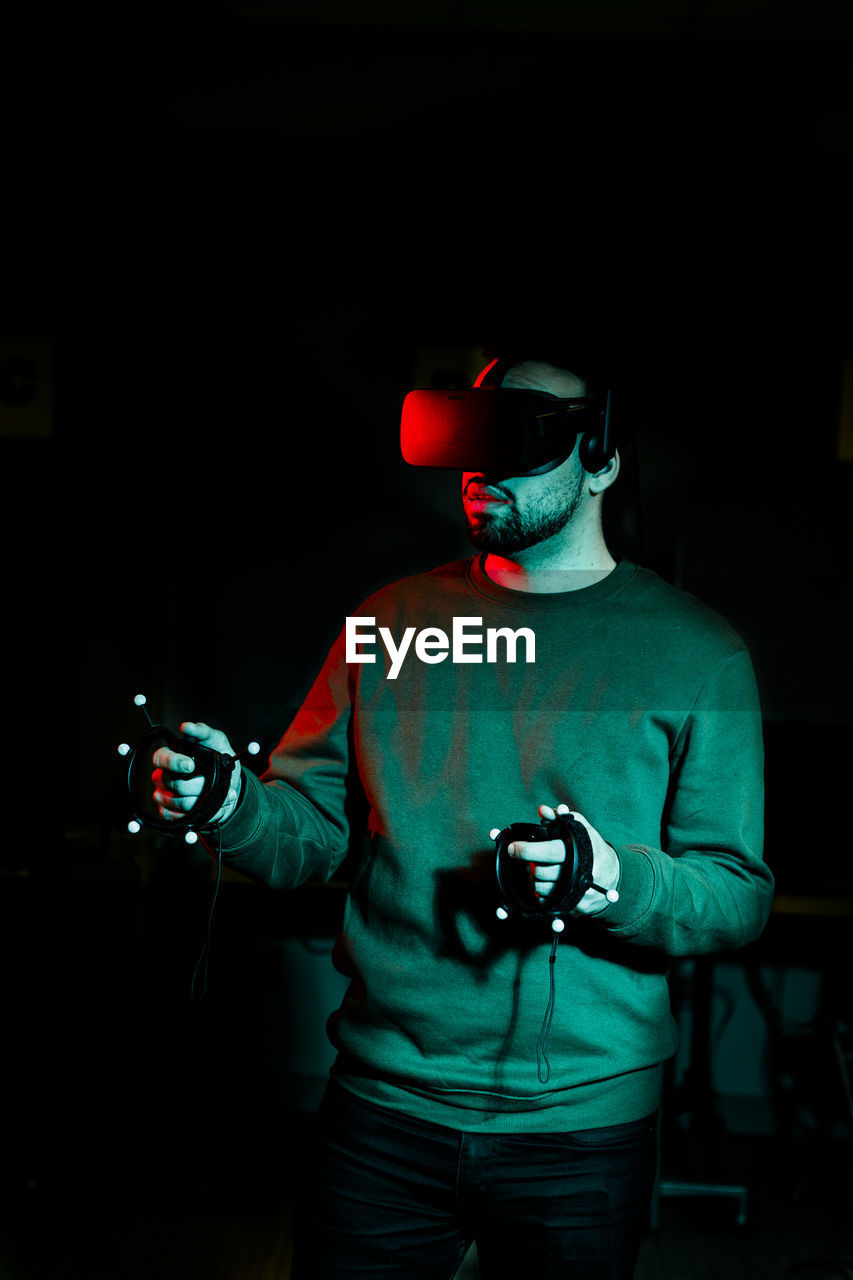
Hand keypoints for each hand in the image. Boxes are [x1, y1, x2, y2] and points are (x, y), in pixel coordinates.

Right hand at [151, 721, 240, 826]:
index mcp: (169, 758)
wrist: (228, 781)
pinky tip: (218, 805)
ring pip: (180, 803)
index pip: (160, 758)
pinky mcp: (170, 814)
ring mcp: (164, 797)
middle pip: (174, 784)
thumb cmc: (218, 757)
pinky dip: (205, 814)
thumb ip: (202, 731)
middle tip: (218, 782)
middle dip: (200, 784)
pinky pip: (181, 819)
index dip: (174, 762)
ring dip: (207, 800)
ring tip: (225, 793)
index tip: (191, 765)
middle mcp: (162, 778)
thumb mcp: (216, 740)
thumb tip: (187, 727)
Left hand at [496, 802, 619, 914]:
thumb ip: (560, 818)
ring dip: (533, 879)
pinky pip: (546, 901)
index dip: (527, 850)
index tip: (512, 848)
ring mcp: (577, 893)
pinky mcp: (573, 907)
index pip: (549, 851)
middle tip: (528, 860)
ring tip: (538, 870)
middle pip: (540, 872)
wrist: (614, 876)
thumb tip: (542, 811)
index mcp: (580, 851)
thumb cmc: (593, 849)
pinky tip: (547, 882)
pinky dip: (541, 892)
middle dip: (529, 865)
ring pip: (540, 887)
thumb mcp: (581, 829)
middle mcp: (579, 874)